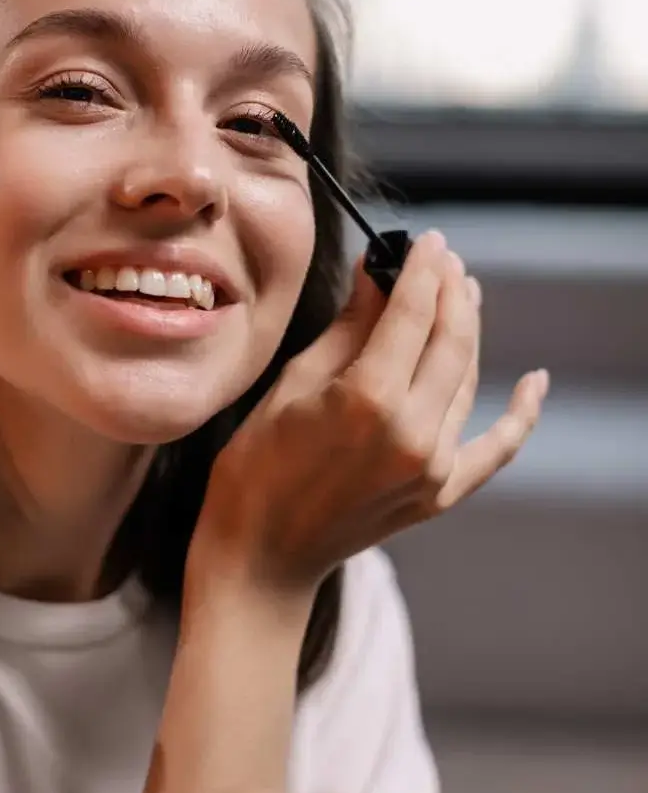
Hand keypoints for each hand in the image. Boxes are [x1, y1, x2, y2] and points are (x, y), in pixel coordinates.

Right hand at [196, 230, 547, 591]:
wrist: (263, 553)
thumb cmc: (256, 470)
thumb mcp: (290, 388)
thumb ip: (346, 330)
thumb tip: (375, 275)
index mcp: (367, 401)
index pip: (413, 313)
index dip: (422, 268)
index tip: (426, 240)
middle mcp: (412, 432)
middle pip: (451, 340)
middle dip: (450, 291)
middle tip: (442, 260)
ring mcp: (433, 468)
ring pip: (467, 380)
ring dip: (468, 332)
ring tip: (462, 296)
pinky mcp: (440, 494)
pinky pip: (495, 449)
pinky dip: (520, 416)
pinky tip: (537, 383)